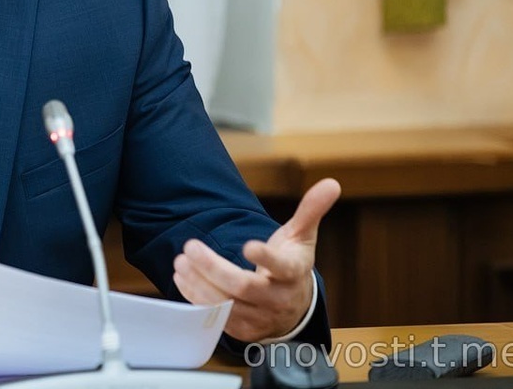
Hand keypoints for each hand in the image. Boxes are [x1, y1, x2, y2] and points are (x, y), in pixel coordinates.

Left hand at [172, 177, 340, 342]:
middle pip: (243, 287)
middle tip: (190, 246)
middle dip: (213, 267)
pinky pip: (216, 317)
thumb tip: (331, 183)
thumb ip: (311, 210)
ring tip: (181, 260)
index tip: (248, 246)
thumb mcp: (302, 237)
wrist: (293, 308)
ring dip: (198, 282)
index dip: (266, 258)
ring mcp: (259, 317)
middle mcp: (277, 299)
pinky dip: (195, 297)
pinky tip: (182, 278)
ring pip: (225, 304)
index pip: (282, 267)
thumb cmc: (292, 265)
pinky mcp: (242, 330)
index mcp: (293, 273)